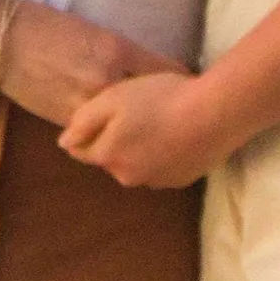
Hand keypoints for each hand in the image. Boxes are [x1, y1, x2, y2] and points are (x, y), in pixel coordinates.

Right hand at [0, 0, 181, 126]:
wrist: (0, 40)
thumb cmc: (48, 27)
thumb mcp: (95, 32)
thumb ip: (126, 54)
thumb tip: (158, 74)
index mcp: (116, 48)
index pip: (166, 71)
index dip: (185, 83)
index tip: (198, 91)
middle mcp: (105, 78)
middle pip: (152, 104)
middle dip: (170, 112)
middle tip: (189, 119)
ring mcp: (85, 103)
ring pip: (126, 125)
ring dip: (143, 130)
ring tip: (160, 135)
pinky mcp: (65, 121)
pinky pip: (99, 134)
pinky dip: (112, 137)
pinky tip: (124, 140)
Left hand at [59, 69, 216, 187]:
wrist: (215, 114)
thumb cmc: (160, 99)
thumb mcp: (113, 99)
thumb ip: (83, 121)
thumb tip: (64, 143)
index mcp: (107, 156)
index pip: (81, 149)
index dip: (89, 128)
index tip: (105, 109)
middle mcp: (127, 177)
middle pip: (110, 157)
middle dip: (116, 139)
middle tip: (136, 110)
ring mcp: (156, 182)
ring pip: (137, 164)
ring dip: (140, 148)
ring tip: (160, 120)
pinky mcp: (181, 181)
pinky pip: (162, 167)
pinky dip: (163, 154)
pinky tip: (177, 133)